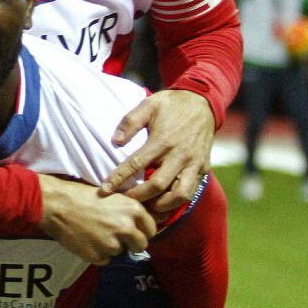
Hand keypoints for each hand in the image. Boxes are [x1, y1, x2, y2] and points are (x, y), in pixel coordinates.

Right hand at [38, 174, 155, 264]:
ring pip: (121, 252)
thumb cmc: (82, 195)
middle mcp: (127, 227)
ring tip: (96, 232)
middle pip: (141, 244)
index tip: (135, 231)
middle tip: (118, 236)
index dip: (143, 230)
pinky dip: (98, 253)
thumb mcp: (111, 195)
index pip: (152, 228)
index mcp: (133, 209)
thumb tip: (141, 222)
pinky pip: (105, 259)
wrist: (58, 204)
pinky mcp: (99, 256)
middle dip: (132, 243)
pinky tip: (87, 239)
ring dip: (112, 246)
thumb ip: (127, 209)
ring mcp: (113, 244)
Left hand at [99, 90, 213, 213]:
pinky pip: (191, 191)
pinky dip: (177, 201)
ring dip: (162, 205)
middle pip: (158, 186)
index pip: (136, 164)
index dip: (119, 178)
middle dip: (139, 197)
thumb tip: (115, 142)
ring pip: (180, 195)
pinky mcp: (203, 168)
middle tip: (124, 200)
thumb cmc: (170, 105)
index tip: (105, 189)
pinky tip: (164, 201)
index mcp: (163, 140)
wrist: (202, 102)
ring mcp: (193, 164)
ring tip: (147, 205)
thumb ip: (130, 122)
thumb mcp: (148, 105)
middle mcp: (179, 155)